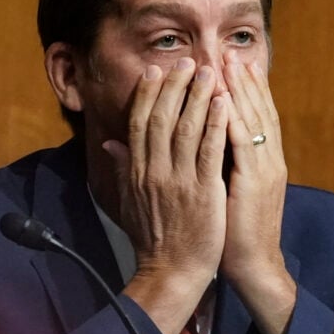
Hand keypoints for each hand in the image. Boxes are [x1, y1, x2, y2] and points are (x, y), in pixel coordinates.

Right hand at [103, 59, 227, 333]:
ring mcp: (177, 180)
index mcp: (137, 171)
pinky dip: (215, 124)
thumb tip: (109, 144)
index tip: (156, 70)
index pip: (139, 123)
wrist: (172, 271)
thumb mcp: (129, 201)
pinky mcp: (202, 191)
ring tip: (210, 71)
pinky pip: (208, 151)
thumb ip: (122, 169)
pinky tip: (224, 104)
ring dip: (197, 96)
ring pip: (185, 128)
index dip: (147, 94)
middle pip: (160, 118)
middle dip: (174, 86)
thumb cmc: (155, 238)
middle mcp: (153, 171)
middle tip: (187, 61)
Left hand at [221, 58, 295, 333]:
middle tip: (233, 51)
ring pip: (253, 121)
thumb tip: (205, 145)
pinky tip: (224, 101)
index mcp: (263, 163)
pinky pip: (243, 146)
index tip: (235, 64)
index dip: (248, 90)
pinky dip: (234, 120)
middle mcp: (268, 161)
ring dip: (241, 91)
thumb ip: (221, 165)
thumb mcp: (229, 192)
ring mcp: (264, 170)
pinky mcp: (254, 184)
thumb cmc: (236, 233)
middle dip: (246, 80)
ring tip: (230, 64)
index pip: (256, 118)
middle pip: (259, 111)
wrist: (254, 266)